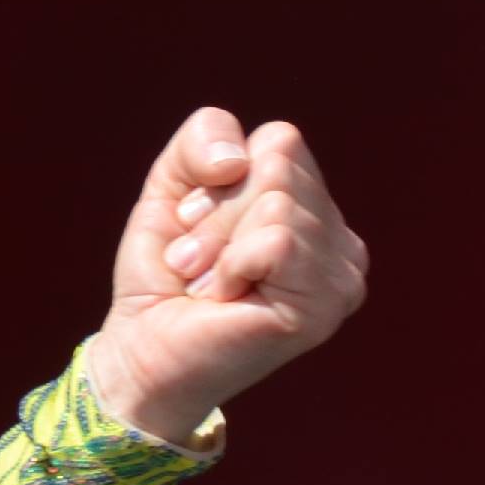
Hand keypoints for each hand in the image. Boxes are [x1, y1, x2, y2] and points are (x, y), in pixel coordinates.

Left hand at [87, 107, 367, 446]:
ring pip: (276, 200)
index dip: (221, 177)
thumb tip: (236, 159)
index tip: (198, 225)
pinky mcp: (322, 309)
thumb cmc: (165, 271)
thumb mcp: (174, 183)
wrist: (142, 347)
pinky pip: (277, 241)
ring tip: (210, 283)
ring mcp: (341, 277)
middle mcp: (341, 242)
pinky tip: (226, 299)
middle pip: (278, 165)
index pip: (280, 141)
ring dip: (217, 243)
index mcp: (315, 209)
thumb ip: (205, 138)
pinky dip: (231, 264)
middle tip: (201, 262)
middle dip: (216, 211)